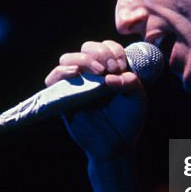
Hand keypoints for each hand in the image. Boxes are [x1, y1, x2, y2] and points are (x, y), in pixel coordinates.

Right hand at [44, 40, 147, 160]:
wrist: (117, 145)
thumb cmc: (128, 120)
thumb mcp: (138, 98)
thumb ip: (131, 82)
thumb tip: (109, 77)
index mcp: (110, 68)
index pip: (107, 46)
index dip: (113, 50)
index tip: (121, 66)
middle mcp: (92, 73)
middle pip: (87, 48)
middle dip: (99, 52)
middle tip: (111, 68)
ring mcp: (77, 84)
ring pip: (68, 59)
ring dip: (82, 59)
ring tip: (97, 71)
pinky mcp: (63, 97)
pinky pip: (52, 79)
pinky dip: (61, 72)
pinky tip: (75, 73)